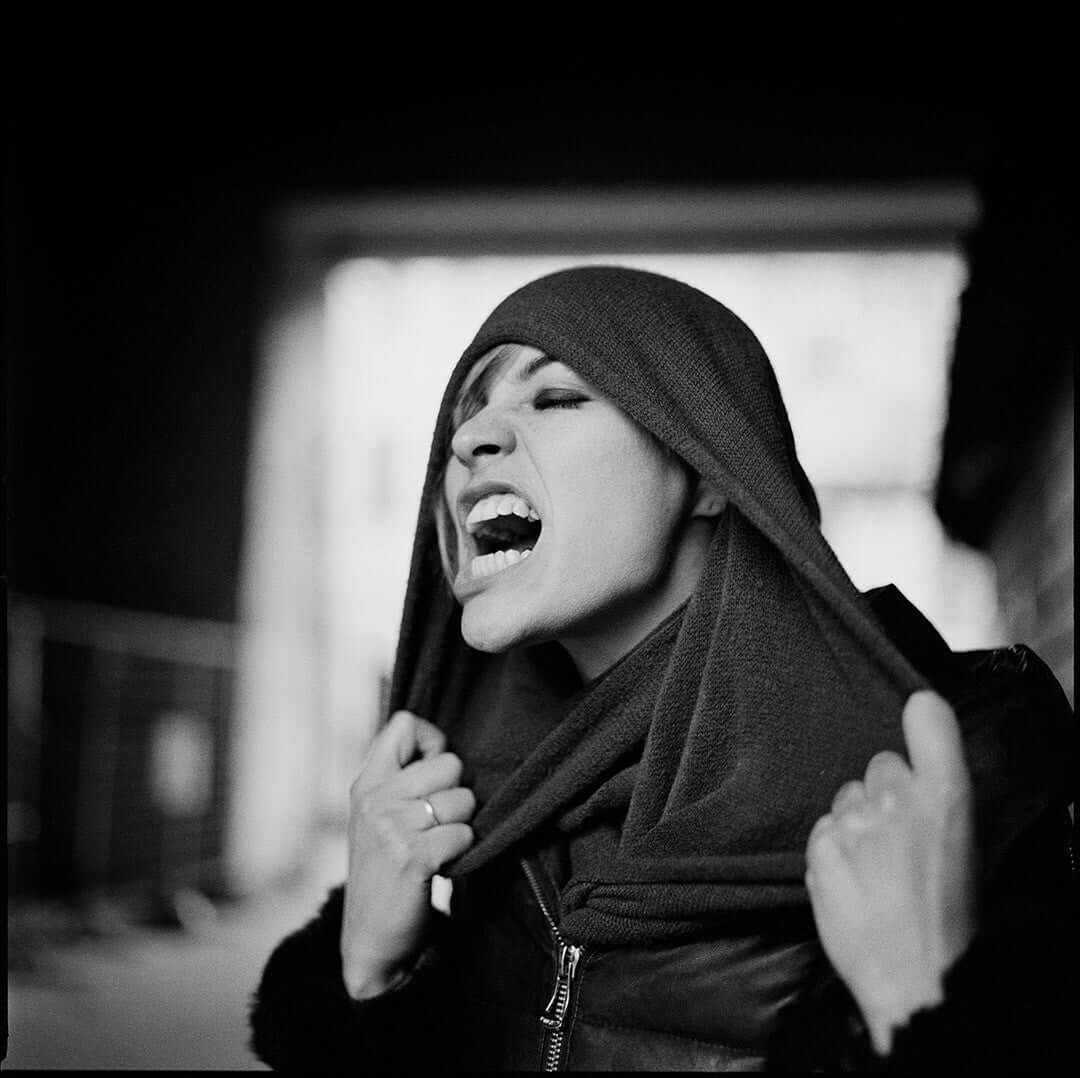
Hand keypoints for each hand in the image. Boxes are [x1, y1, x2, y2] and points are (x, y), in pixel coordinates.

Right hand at [340, 710, 475, 998]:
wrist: (371, 940)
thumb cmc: (385, 872)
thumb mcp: (379, 815)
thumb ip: (402, 778)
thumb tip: (445, 749)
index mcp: (367, 782)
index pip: (405, 723)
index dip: (433, 742)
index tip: (434, 772)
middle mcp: (375, 797)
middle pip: (450, 762)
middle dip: (456, 794)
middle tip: (435, 825)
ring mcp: (391, 826)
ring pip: (463, 800)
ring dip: (461, 827)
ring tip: (436, 848)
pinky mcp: (413, 856)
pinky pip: (465, 834)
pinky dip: (462, 854)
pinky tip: (439, 868)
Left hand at [805, 690, 975, 1054]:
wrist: (915, 980)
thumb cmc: (952, 922)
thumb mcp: (967, 849)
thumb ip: (940, 802)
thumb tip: (917, 775)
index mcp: (948, 797)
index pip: (929, 718)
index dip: (922, 713)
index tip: (919, 711)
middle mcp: (897, 799)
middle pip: (880, 765)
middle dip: (887, 791)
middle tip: (899, 834)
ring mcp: (853, 821)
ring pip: (847, 796)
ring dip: (857, 820)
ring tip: (876, 866)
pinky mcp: (819, 844)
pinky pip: (824, 827)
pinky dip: (834, 846)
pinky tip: (854, 880)